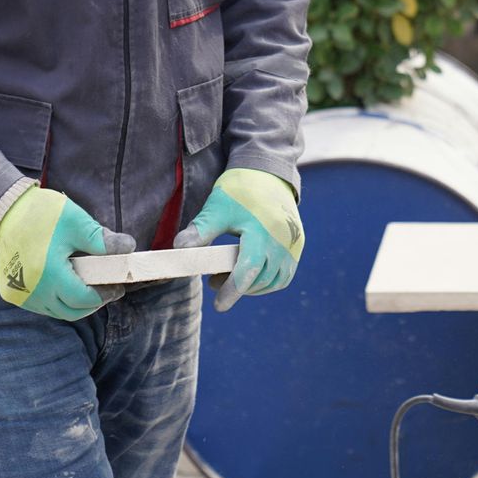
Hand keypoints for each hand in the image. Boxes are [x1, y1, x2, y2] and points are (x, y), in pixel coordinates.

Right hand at [0, 184, 133, 320]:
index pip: (83, 299)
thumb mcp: (76, 222)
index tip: (117, 287)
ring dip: (74, 304)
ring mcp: (19, 294)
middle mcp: (32, 291)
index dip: (104, 295)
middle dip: (91, 303)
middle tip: (106, 289)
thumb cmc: (41, 214)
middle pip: (70, 312)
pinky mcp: (12, 292)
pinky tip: (66, 285)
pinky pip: (40, 305)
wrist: (5, 211)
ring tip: (88, 286)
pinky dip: (56, 300)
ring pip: (55, 311)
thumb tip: (128, 248)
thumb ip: (102, 240)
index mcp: (49, 275)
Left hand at [173, 168, 302, 311]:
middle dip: (237, 287)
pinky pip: (285, 274)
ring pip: (274, 281)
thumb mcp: (217, 207)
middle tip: (214, 280)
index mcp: (262, 232)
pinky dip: (268, 280)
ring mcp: (294, 244)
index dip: (233, 290)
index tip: (219, 305)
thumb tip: (179, 250)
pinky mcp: (298, 244)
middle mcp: (283, 241)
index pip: (248, 270)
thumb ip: (201, 230)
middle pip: (260, 280)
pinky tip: (251, 273)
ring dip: (253, 286)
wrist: (269, 172)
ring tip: (231, 276)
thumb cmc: (241, 189)